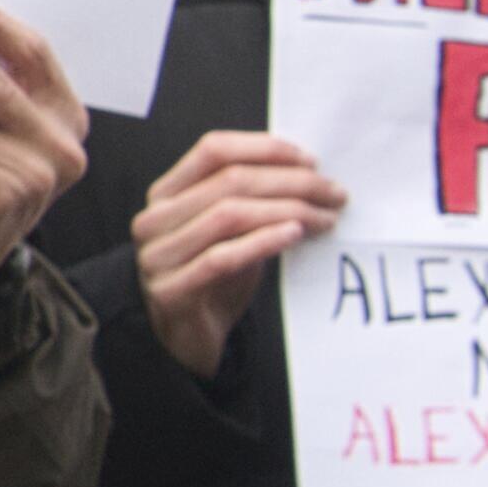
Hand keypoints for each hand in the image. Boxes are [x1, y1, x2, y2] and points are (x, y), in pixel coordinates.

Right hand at [132, 129, 342, 378]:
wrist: (186, 338)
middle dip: (291, 182)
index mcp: (165, 193)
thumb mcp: (229, 230)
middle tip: (333, 193)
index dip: (264, 148)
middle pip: (229, 181)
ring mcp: (157, 256)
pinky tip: (294, 235)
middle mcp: (154, 219)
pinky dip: (263, 241)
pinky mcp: (170, 291)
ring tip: (324, 218)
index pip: (213, 150)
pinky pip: (223, 257)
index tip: (311, 161)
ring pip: (228, 215)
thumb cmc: (214, 277)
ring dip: (287, 211)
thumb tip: (308, 174)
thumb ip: (251, 199)